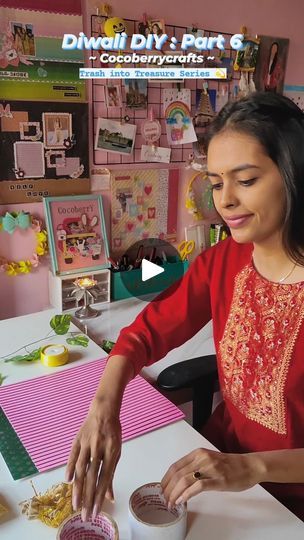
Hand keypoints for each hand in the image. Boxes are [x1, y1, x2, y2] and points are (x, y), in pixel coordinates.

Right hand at [65, 398, 121, 520]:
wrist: (104, 410)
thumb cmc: (112, 433)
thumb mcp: (116, 451)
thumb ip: (111, 474)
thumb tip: (110, 498)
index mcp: (112, 451)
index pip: (105, 478)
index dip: (99, 496)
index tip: (95, 511)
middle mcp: (100, 448)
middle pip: (92, 476)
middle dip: (88, 497)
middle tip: (84, 514)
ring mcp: (88, 443)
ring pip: (81, 468)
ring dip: (78, 487)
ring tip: (75, 504)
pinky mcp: (78, 439)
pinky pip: (72, 455)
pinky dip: (69, 467)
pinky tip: (67, 481)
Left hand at [161, 448, 262, 507]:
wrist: (250, 466)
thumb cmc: (230, 465)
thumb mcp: (209, 460)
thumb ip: (196, 466)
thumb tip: (180, 481)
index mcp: (198, 453)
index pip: (175, 466)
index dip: (166, 479)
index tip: (162, 489)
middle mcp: (202, 458)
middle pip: (178, 474)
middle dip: (168, 489)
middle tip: (164, 500)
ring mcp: (210, 469)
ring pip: (185, 480)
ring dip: (175, 494)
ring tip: (171, 503)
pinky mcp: (218, 480)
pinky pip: (198, 487)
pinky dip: (187, 494)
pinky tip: (182, 501)